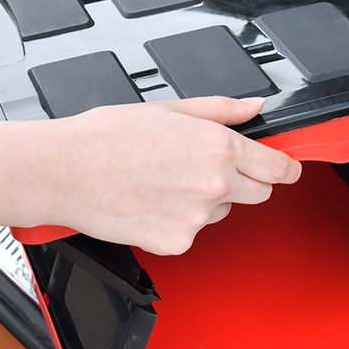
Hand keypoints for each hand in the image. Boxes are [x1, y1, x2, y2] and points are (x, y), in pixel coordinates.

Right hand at [0, 96, 301, 254]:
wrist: (63, 171)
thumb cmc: (105, 136)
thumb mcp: (168, 109)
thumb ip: (220, 110)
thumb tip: (253, 106)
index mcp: (217, 147)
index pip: (277, 167)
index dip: (284, 167)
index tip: (285, 168)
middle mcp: (214, 185)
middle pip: (259, 193)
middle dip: (243, 180)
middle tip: (203, 167)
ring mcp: (197, 218)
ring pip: (221, 211)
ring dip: (206, 199)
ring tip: (163, 180)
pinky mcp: (176, 242)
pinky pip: (191, 231)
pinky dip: (178, 220)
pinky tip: (150, 201)